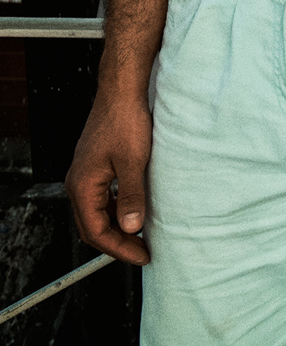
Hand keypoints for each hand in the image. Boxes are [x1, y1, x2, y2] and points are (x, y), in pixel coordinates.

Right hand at [66, 89, 152, 264]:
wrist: (121, 92)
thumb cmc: (126, 121)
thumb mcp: (134, 162)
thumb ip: (132, 196)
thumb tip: (131, 227)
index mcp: (83, 186)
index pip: (96, 231)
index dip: (119, 248)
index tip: (142, 256)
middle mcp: (79, 183)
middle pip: (92, 226)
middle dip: (117, 243)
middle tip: (143, 251)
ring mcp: (85, 175)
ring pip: (97, 213)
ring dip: (116, 227)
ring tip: (141, 236)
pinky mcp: (96, 166)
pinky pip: (102, 198)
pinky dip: (116, 210)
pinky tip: (134, 210)